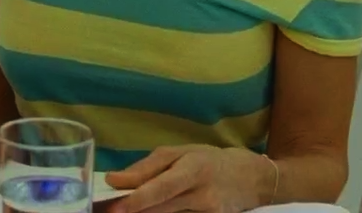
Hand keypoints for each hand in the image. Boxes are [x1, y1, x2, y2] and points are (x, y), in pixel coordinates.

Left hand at [105, 145, 271, 212]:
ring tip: (126, 209)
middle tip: (109, 211)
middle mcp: (203, 195)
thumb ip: (146, 168)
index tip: (116, 205)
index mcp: (194, 168)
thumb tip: (114, 180)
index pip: (163, 187)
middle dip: (134, 210)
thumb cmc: (209, 160)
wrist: (253, 179)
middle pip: (162, 209)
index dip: (139, 199)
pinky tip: (152, 211)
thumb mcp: (179, 153)